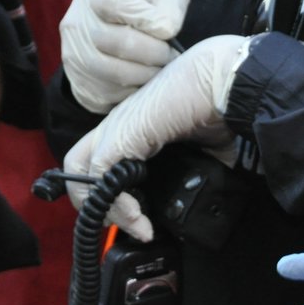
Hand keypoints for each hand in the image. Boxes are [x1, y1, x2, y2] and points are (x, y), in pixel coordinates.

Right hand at [60, 0, 188, 113]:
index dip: (150, 18)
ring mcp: (76, 61)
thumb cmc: (138, 16)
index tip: (169, 30)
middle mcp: (76, 27)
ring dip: (150, 74)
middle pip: (123, 43)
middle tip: (172, 55)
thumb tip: (167, 28)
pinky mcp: (82, 89)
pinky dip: (138, 92)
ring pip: (120, 74)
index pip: (119, 4)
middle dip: (157, 52)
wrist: (108, 43)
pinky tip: (147, 83)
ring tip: (163, 69)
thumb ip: (170, 3)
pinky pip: (117, 97)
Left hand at [63, 34, 250, 240]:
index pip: (101, 163)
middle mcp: (118, 127)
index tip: (140, 220)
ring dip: (101, 207)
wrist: (225, 79)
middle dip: (95, 204)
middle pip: (78, 166)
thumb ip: (201, 170)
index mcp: (134, 128)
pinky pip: (98, 176)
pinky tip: (139, 216)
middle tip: (127, 224)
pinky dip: (115, 203)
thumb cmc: (219, 103)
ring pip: (79, 172)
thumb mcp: (205, 147)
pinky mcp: (121, 135)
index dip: (111, 195)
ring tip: (134, 225)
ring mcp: (116, 129)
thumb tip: (216, 200)